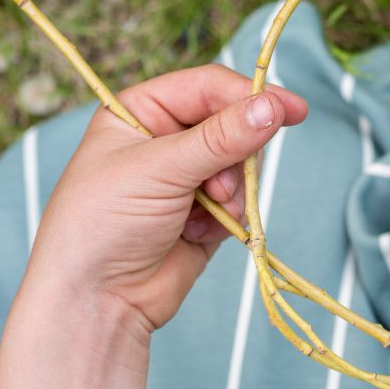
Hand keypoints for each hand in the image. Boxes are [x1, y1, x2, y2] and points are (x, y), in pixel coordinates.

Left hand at [22, 64, 307, 332]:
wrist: (97, 301)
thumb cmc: (104, 223)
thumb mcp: (161, 168)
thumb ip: (222, 137)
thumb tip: (273, 108)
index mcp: (141, 112)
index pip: (209, 87)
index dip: (250, 96)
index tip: (292, 111)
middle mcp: (165, 138)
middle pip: (234, 124)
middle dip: (236, 157)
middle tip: (219, 186)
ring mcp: (187, 177)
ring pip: (242, 165)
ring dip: (233, 192)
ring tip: (206, 213)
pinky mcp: (206, 213)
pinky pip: (241, 201)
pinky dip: (229, 218)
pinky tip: (196, 234)